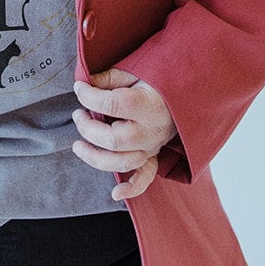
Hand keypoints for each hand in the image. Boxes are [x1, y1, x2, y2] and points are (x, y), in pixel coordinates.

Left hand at [71, 68, 177, 200]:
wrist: (186, 96)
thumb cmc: (158, 82)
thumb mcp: (136, 72)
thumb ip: (110, 78)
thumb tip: (86, 82)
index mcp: (149, 105)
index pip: (112, 105)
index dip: (89, 96)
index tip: (79, 88)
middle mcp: (152, 131)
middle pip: (114, 140)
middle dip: (88, 129)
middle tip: (77, 114)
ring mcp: (153, 147)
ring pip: (123, 162)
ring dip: (95, 157)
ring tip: (78, 145)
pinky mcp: (153, 156)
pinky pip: (145, 177)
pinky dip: (131, 188)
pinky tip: (116, 193)